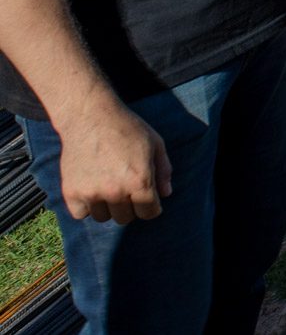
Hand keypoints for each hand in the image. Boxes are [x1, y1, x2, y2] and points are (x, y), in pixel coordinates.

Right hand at [56, 95, 170, 223]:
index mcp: (139, 181)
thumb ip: (164, 170)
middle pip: (125, 218)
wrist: (90, 116)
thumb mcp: (155, 144)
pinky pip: (80, 214)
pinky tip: (90, 187)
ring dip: (107, 206)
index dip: (151, 206)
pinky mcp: (70, 192)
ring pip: (103, 217)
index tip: (146, 198)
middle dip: (129, 206)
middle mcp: (115, 191)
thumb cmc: (127, 128)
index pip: (149, 213)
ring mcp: (91, 193)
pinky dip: (85, 206)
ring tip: (106, 184)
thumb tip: (165, 194)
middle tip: (125, 187)